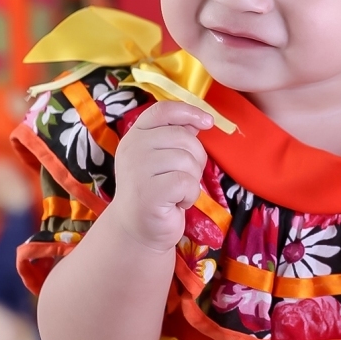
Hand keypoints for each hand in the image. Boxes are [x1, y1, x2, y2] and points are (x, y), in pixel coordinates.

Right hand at [109, 101, 212, 252]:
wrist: (137, 229)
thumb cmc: (155, 191)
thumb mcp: (162, 159)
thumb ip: (176, 137)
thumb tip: (200, 120)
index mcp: (136, 136)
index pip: (162, 110)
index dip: (189, 111)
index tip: (208, 122)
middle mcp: (132, 148)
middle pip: (183, 137)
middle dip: (195, 158)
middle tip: (184, 177)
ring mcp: (137, 170)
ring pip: (187, 160)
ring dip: (192, 180)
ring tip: (177, 192)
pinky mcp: (149, 192)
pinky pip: (187, 182)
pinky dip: (190, 195)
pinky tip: (177, 203)